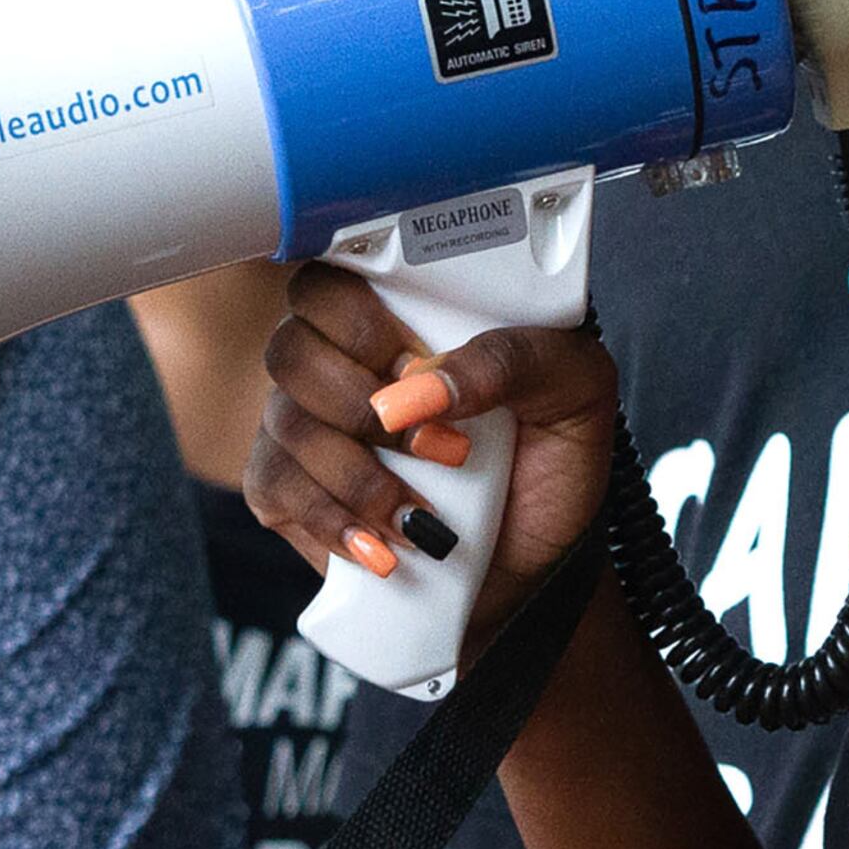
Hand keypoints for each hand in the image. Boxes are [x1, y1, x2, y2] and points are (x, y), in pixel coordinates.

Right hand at [245, 261, 624, 634]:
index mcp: (403, 317)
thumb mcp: (573, 391)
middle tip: (439, 448)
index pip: (333, 281)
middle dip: (361, 405)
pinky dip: (333, 520)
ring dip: (357, 476)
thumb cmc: (550, 463)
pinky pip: (274, 486)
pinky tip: (382, 547)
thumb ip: (512, 359)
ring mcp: (309, 426)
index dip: (356, 320)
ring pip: (285, 422)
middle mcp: (343, 363)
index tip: (415, 364)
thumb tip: (422, 383)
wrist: (536, 567)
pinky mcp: (291, 490)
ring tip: (424, 516)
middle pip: (291, 348)